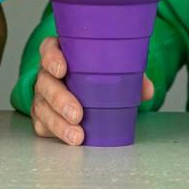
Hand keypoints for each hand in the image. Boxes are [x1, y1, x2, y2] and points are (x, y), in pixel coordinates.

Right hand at [31, 36, 153, 145]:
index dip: (52, 58)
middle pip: (45, 81)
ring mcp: (43, 96)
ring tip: (77, 136)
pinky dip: (56, 133)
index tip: (62, 69)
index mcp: (61, 54)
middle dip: (59, 98)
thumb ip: (130, 74)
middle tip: (77, 113)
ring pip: (42, 107)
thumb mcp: (115, 69)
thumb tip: (146, 90)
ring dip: (58, 122)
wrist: (90, 92)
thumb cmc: (98, 75)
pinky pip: (43, 124)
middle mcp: (48, 73)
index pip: (49, 49)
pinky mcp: (43, 115)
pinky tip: (69, 139)